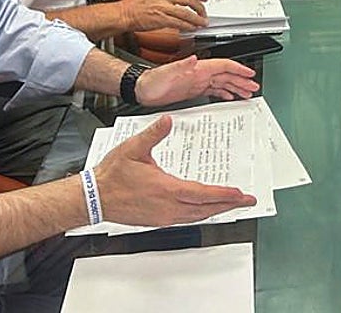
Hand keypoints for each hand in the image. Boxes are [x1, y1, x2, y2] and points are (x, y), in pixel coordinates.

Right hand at [95, 116, 255, 226]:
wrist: (94, 198)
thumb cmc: (112, 176)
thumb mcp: (133, 149)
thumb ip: (153, 134)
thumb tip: (168, 120)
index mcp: (166, 190)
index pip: (203, 194)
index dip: (224, 195)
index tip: (240, 194)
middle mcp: (168, 208)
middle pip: (206, 209)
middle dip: (229, 205)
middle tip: (246, 201)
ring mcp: (163, 217)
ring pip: (197, 216)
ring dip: (216, 210)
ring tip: (231, 204)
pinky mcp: (158, 221)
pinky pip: (186, 219)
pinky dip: (201, 214)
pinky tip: (204, 209)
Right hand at [121, 0, 210, 31]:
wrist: (124, 13)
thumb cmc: (138, 5)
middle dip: (200, 8)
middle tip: (203, 13)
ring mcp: (163, 7)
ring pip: (187, 13)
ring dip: (197, 19)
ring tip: (201, 23)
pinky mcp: (161, 19)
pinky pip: (179, 23)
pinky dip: (188, 26)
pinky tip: (191, 28)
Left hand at [135, 55, 258, 105]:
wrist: (142, 89)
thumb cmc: (153, 81)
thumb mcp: (167, 72)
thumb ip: (182, 65)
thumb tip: (195, 59)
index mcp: (198, 69)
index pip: (223, 66)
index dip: (238, 69)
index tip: (249, 74)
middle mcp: (200, 74)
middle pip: (227, 75)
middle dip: (241, 80)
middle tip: (253, 87)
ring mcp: (197, 82)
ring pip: (223, 83)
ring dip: (235, 87)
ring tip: (247, 93)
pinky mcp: (193, 90)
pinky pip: (214, 90)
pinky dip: (224, 93)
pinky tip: (230, 97)